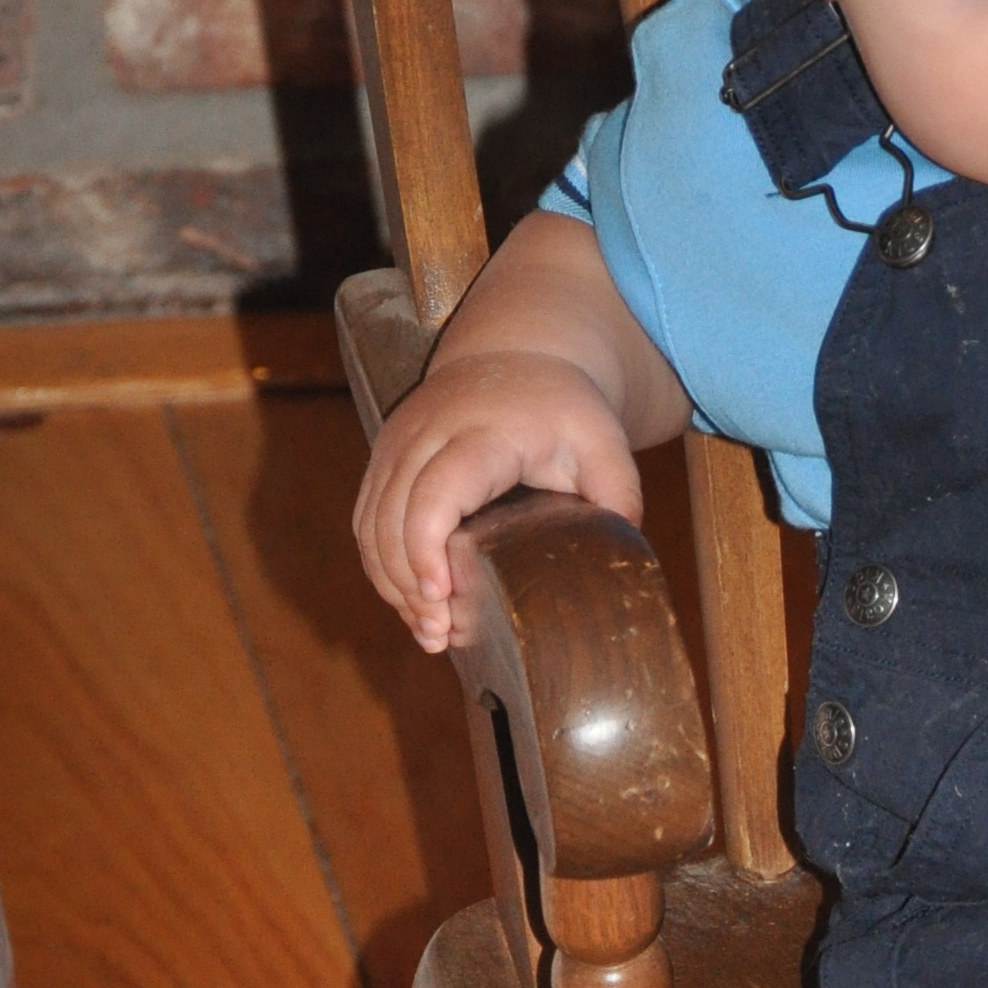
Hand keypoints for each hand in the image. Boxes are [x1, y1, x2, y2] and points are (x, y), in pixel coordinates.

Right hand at [353, 349, 644, 652]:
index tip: (442, 595)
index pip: (437, 490)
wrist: (514, 352)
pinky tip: (413, 605)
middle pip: (393, 516)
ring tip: (431, 633)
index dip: (427, 546)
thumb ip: (618, 498)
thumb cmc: (561, 408)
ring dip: (393, 584)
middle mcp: (427, 434)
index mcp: (484, 431)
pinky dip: (383, 567)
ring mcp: (397, 445)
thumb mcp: (603, 442)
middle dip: (409, 584)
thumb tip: (621, 563)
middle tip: (442, 635)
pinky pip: (367, 521)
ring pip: (371, 524)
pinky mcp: (383, 461)